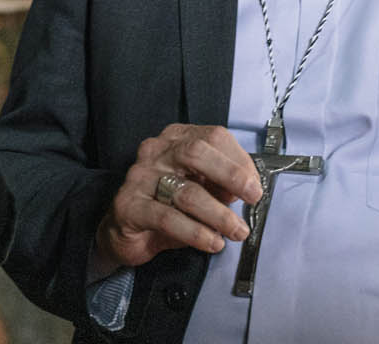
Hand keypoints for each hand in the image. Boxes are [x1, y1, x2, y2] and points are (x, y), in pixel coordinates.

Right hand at [93, 124, 263, 272]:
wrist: (124, 231)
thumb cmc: (166, 205)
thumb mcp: (199, 187)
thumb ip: (220, 184)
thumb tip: (247, 189)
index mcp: (176, 139)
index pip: (213, 136)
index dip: (239, 160)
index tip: (255, 185)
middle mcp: (156, 152)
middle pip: (196, 152)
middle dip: (231, 175)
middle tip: (253, 198)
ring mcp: (140, 177)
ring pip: (186, 192)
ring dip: (219, 215)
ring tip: (237, 231)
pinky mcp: (129, 206)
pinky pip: (168, 218)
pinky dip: (196, 232)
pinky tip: (212, 242)